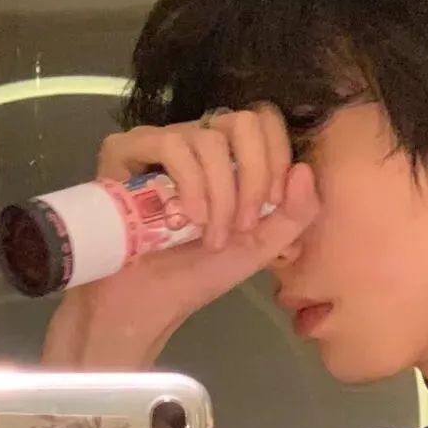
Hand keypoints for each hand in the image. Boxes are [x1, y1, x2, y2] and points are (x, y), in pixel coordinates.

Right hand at [43, 104, 320, 369]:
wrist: (143, 305)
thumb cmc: (194, 277)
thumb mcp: (259, 247)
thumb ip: (296, 214)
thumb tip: (304, 169)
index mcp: (227, 158)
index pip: (264, 123)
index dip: (276, 160)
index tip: (267, 208)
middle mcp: (193, 143)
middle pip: (243, 122)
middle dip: (252, 178)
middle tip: (240, 226)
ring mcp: (156, 144)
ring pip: (209, 140)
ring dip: (219, 194)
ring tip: (207, 235)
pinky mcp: (123, 152)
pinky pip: (170, 145)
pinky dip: (189, 184)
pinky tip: (181, 220)